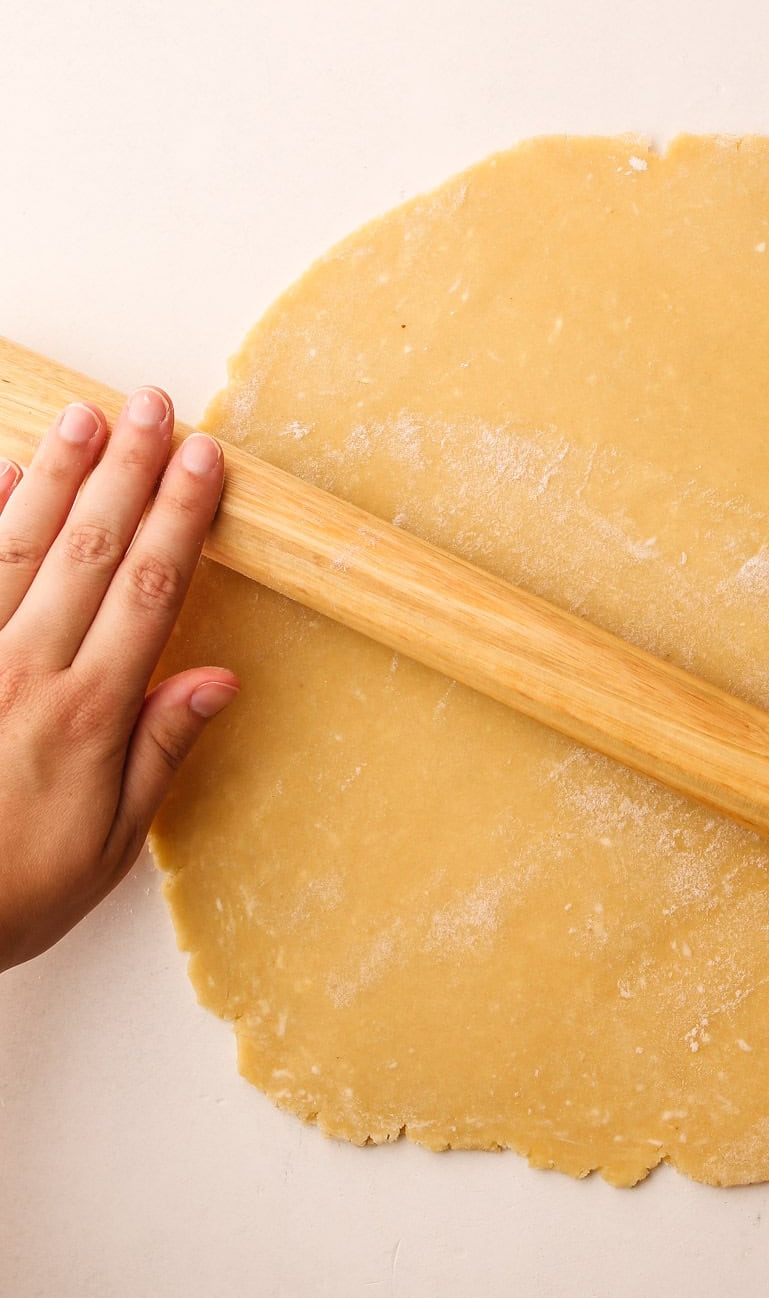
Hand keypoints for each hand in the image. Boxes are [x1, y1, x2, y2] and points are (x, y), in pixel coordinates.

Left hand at [0, 391, 235, 971]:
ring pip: (17, 545)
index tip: (204, 459)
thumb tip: (218, 678)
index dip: (179, 516)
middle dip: (126, 469)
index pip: (148, 589)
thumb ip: (159, 751)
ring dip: (55, 475)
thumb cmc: (8, 892)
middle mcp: (23, 670)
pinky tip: (0, 477)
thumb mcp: (108, 844)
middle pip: (88, 548)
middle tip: (152, 405)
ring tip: (82, 417)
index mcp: (85, 714)